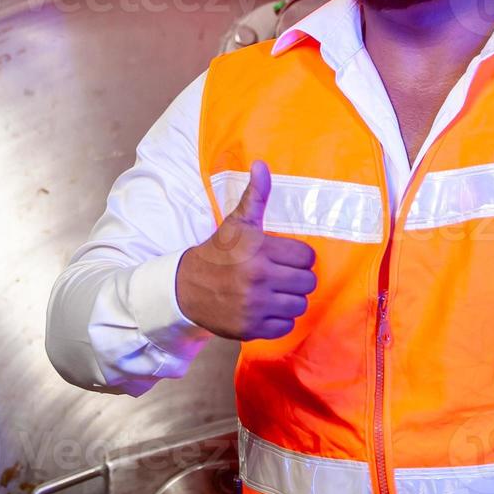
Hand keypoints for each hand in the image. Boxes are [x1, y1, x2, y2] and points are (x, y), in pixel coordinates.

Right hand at [175, 160, 317, 339]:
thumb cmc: (218, 252)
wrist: (185, 288)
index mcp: (259, 251)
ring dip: (291, 299)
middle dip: (297, 278)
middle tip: (282, 275)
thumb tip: (261, 165)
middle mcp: (258, 279)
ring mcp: (254, 306)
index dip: (299, 257)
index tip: (285, 257)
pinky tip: (266, 308)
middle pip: (307, 282)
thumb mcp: (236, 223)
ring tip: (276, 291)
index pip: (306, 257)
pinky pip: (285, 326)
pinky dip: (279, 319)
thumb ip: (254, 195)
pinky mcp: (250, 328)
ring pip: (299, 305)